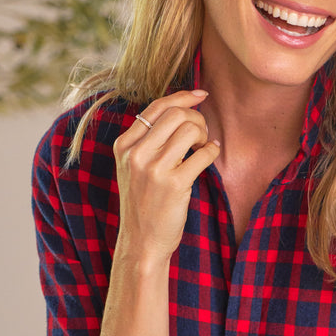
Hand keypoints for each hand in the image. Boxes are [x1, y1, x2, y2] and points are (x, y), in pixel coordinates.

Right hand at [112, 89, 219, 263]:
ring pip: (190, 129)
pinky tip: (210, 154)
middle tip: (200, 134)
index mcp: (124, 145)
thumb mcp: (133, 167)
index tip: (200, 94)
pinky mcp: (174, 185)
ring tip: (202, 146)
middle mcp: (136, 154)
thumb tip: (181, 108)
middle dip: (196, 118)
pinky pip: (202, 154)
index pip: (156, 107)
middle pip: (176, 114)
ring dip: (204, 134)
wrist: (141, 241)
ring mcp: (154, 169)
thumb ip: (148, 140)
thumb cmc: (143, 202)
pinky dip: (212, 150)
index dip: (182, 96)